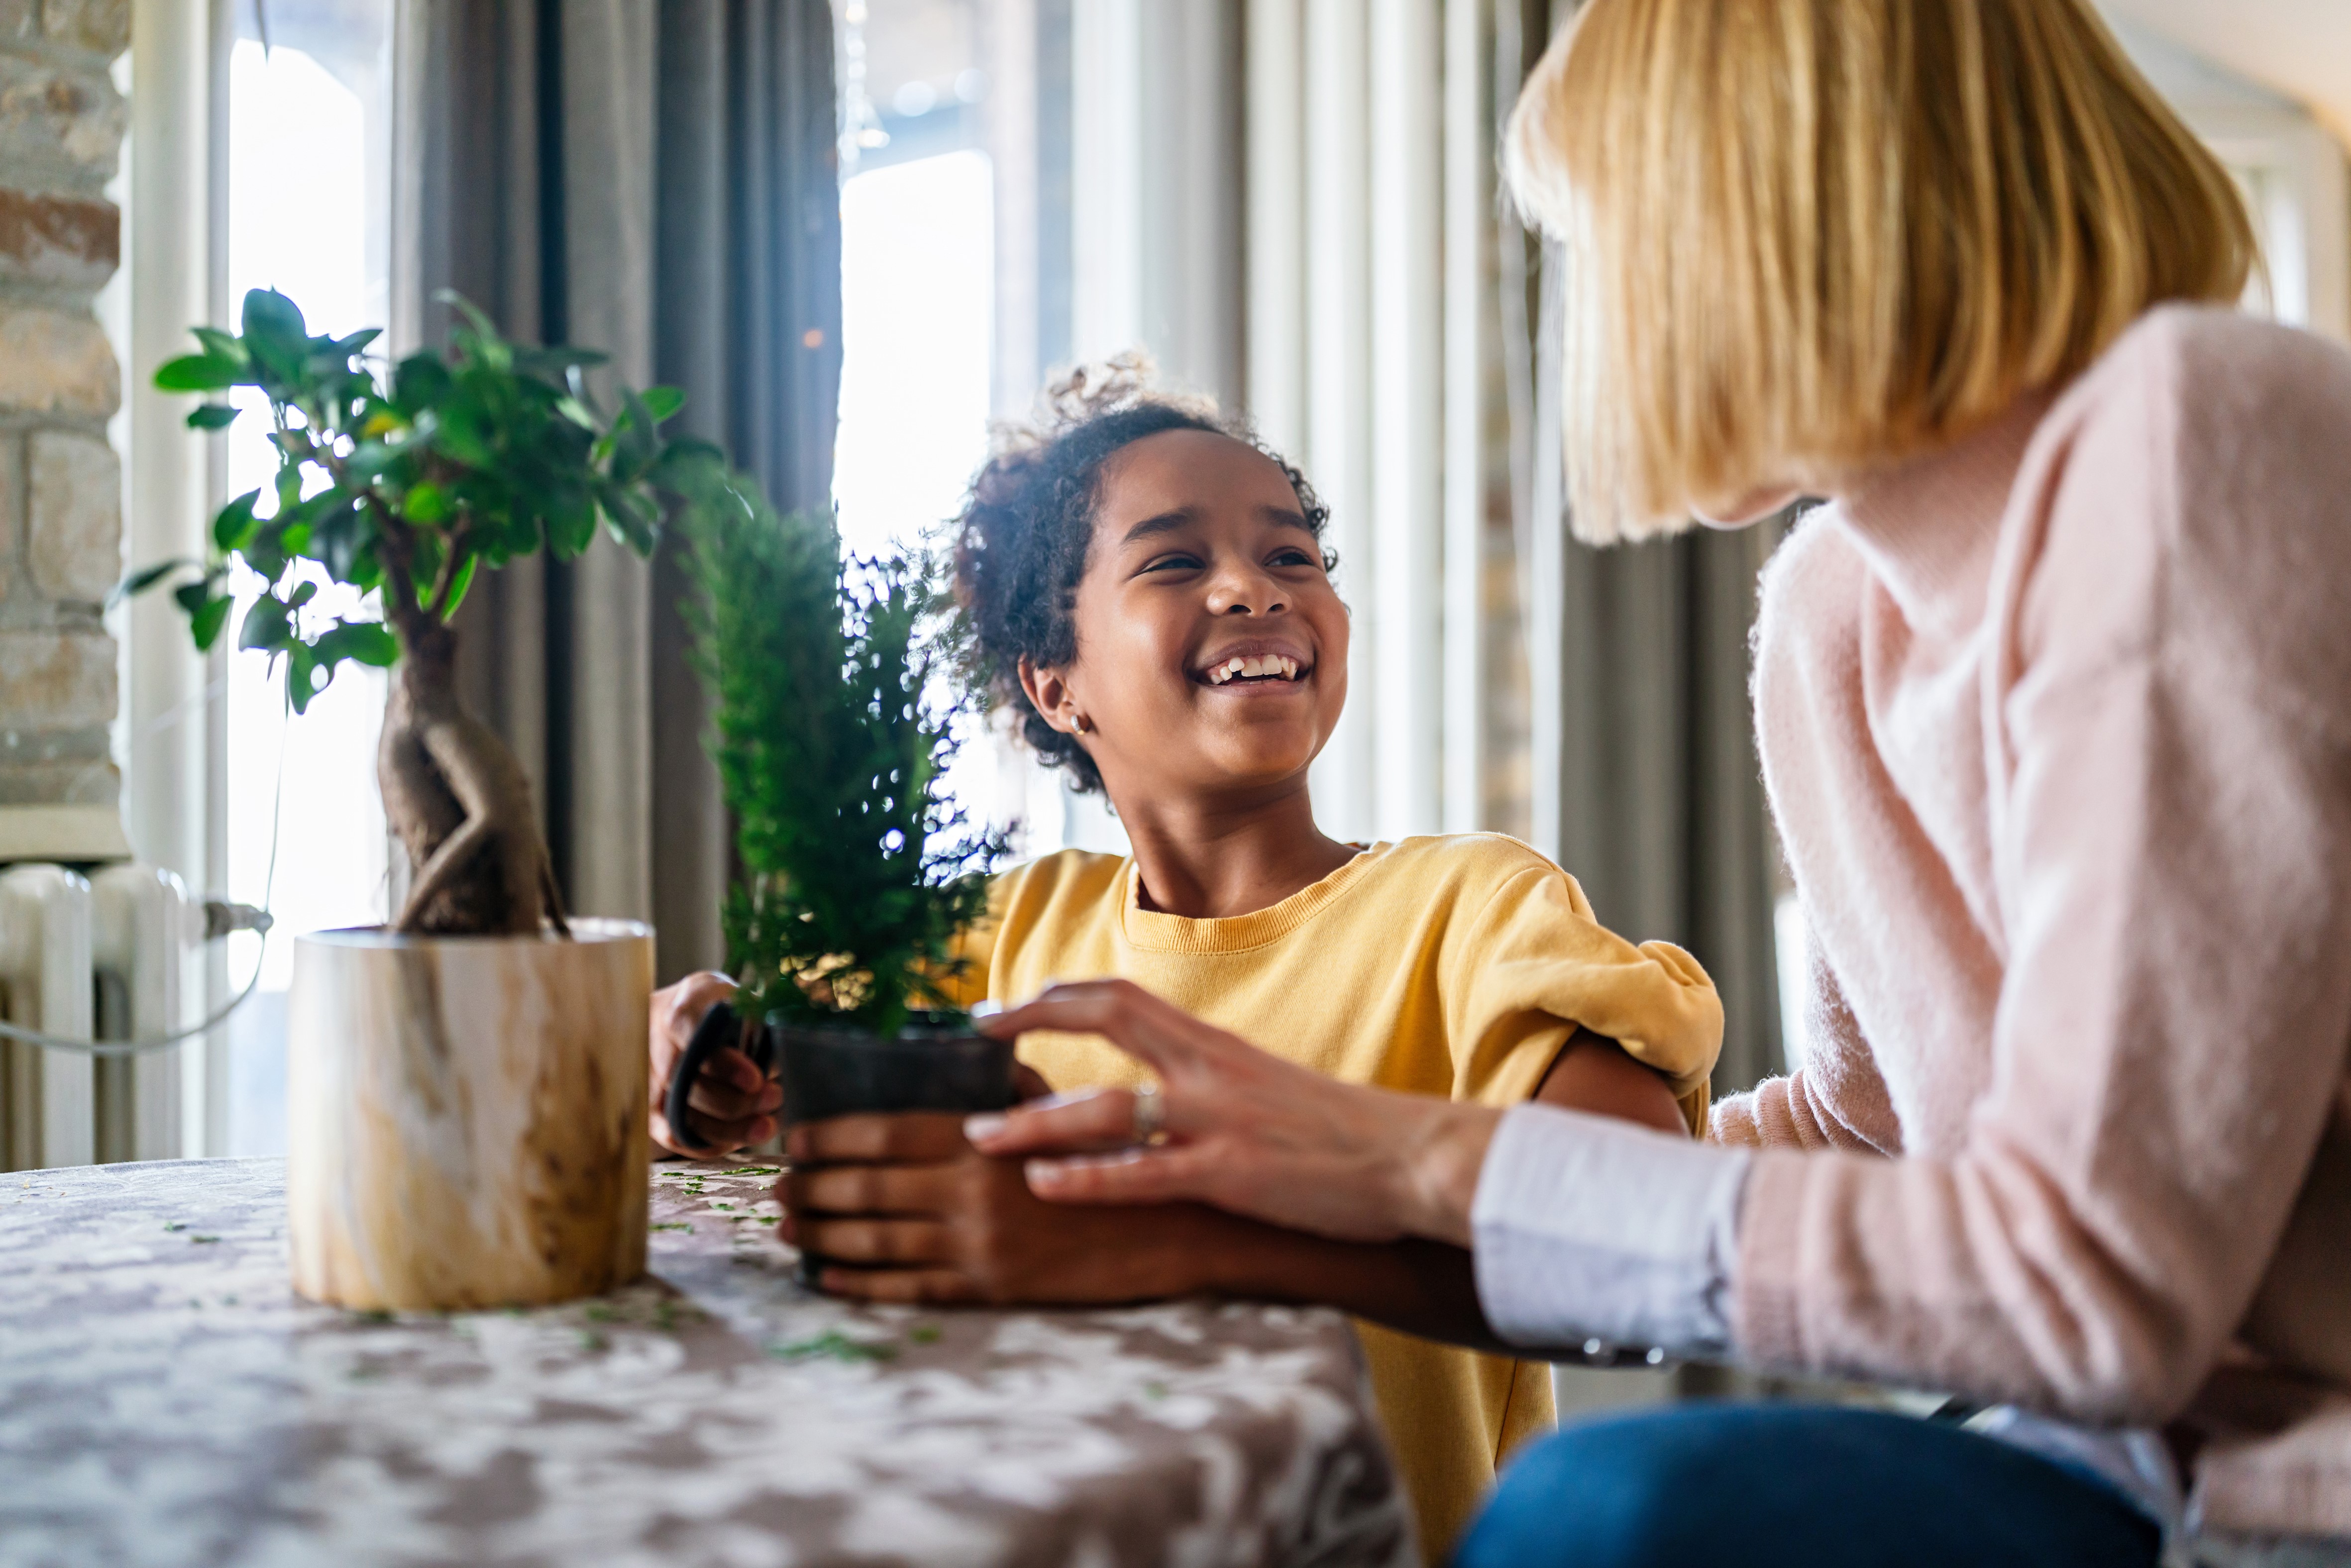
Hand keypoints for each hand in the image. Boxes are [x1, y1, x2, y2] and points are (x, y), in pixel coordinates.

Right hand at [647, 972, 781, 1155]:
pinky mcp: (649, 1105)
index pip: (691, 1032)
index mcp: (683, 1007)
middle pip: (684, 1082)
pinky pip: (672, 1134)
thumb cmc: (727, 1011)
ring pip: (678, 1114)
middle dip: (732, 1101)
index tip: (756, 1079)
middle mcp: (655, 1041)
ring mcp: (648, 1075)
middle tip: (773, 1100)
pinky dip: (706, 1143)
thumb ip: (759, 1028)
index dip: (723, 1063)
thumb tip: (776, 1065)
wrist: (689, 1017)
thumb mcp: (746, 1004)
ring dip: (724, 1129)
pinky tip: (737, 1139)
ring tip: (764, 1127)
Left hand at [779, 1112, 1217, 1303]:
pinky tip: (826, 1277)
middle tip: (775, 1188)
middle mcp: (973, 1193)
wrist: (1178, 1228)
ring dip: (821, 1234)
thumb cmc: (1119, 1157)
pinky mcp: (992, 1290)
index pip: (884, 1132)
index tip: (793, 1140)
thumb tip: (952, 1058)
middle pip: (866, 1190)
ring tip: (788, 1228)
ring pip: (876, 1242)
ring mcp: (979, 1247)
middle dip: (810, 1189)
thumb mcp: (1061, 1109)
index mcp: (986, 1138)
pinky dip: (859, 1283)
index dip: (830, 1138)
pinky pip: (907, 1290)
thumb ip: (1005, 1092)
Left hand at [962, 980, 1500, 1246]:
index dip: (1055, 995)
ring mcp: (1219, 1121)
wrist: (1416, 1158)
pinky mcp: (1233, 1175)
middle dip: (1030, 1021)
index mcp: (1215, 1044)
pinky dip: (1088, 1178)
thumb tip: (1153, 1090)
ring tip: (978, 1138)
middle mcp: (1210, 1069)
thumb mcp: (1266, 1088)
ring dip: (1034, 1121)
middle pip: (1106, 1018)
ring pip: (1107, 1108)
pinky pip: (1145, 1174)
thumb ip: (1208, 1081)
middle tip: (971, 1040)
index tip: (1000, 1008)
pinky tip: (1043, 1185)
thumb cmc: (1341, 1133)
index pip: (1121, 997)